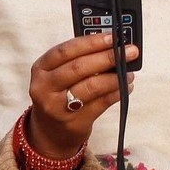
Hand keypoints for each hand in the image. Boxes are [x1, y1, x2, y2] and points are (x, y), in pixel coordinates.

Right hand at [26, 33, 137, 159]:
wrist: (50, 132)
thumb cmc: (58, 95)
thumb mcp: (58, 75)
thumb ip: (78, 59)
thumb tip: (112, 46)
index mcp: (41, 69)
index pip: (66, 50)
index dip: (91, 42)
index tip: (113, 37)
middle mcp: (45, 88)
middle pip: (78, 68)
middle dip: (107, 57)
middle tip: (129, 52)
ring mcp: (57, 107)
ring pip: (91, 87)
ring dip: (115, 78)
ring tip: (129, 73)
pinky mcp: (73, 123)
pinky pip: (100, 105)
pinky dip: (116, 94)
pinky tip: (125, 88)